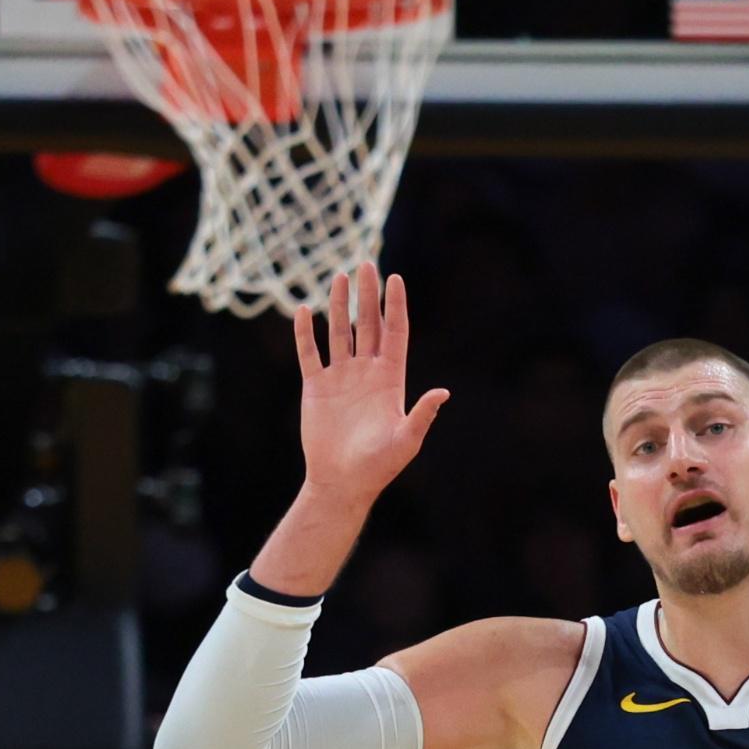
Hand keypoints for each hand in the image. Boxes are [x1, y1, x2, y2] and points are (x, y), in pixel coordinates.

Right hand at [291, 271, 446, 511]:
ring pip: (339, 332)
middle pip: (368, 325)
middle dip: (368, 296)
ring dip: (339, 306)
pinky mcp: (316, 387)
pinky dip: (306, 333)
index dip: (395, 307)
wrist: (342, 483)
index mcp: (390, 379)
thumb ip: (422, 414)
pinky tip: (304, 311)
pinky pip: (310, 354)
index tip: (395, 280)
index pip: (395, 333)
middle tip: (367, 264)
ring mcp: (341, 377)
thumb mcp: (406, 440)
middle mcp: (366, 372)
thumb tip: (444, 392)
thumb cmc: (378, 467)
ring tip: (340, 277)